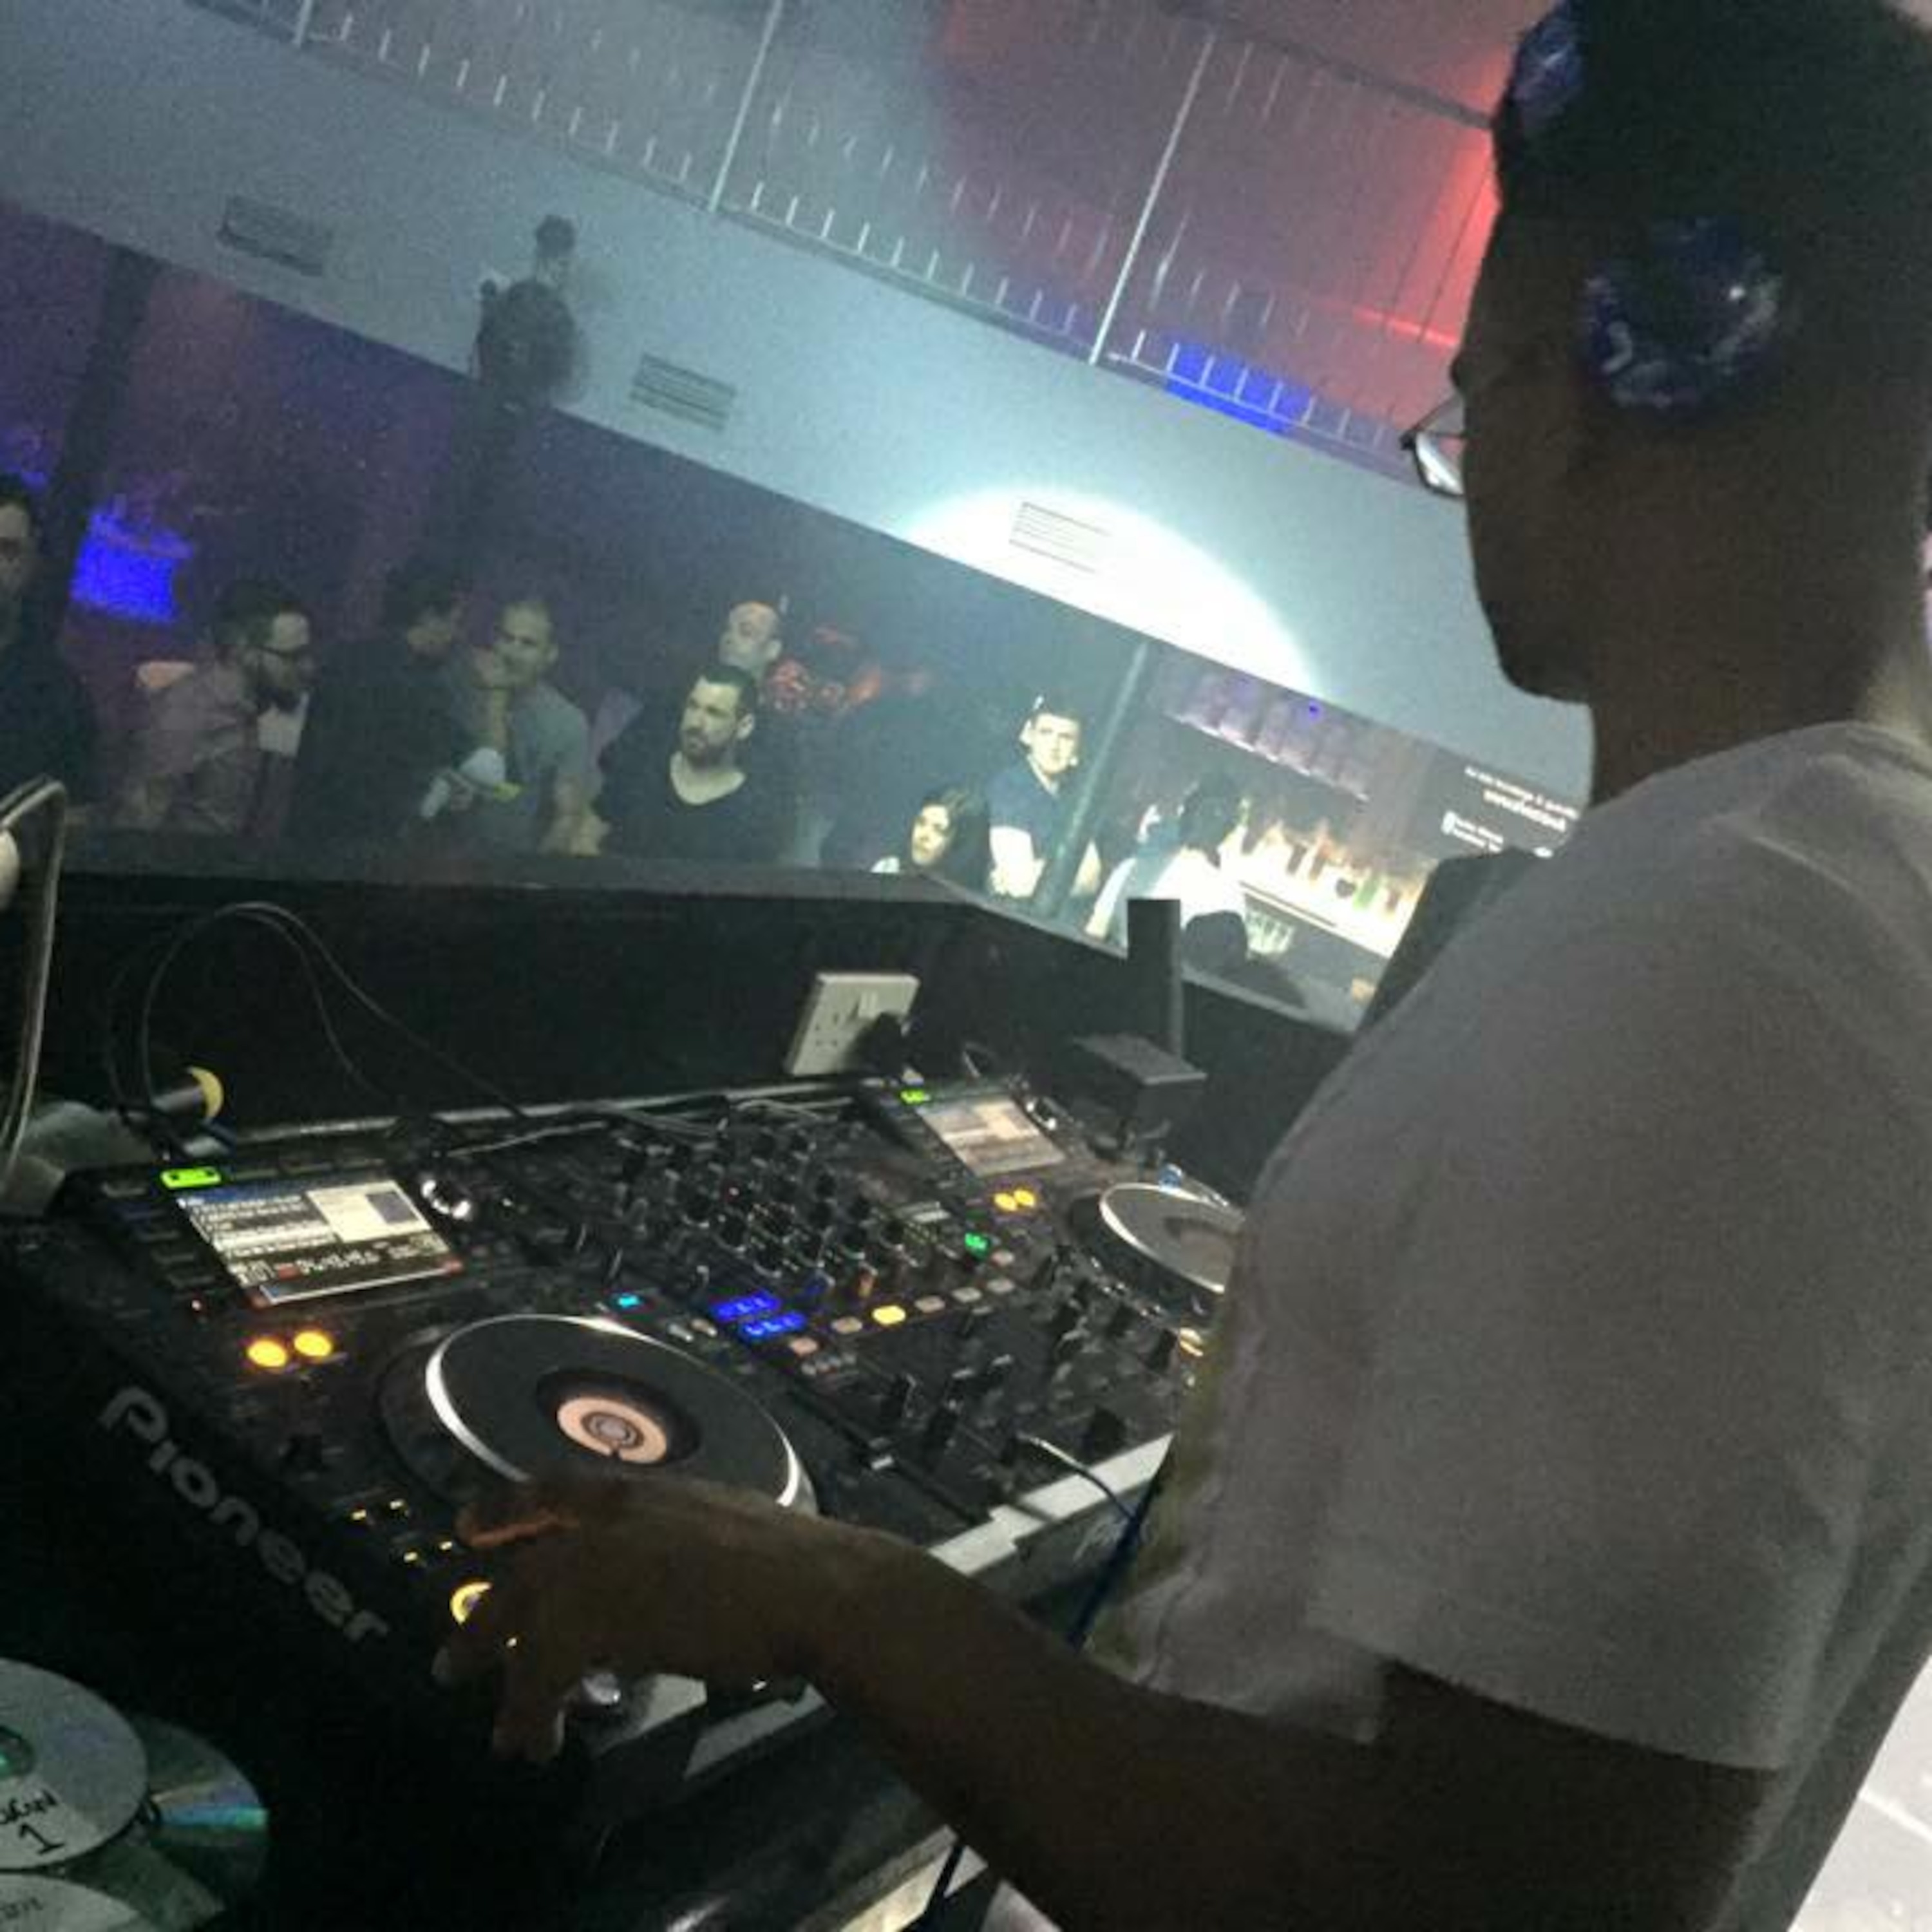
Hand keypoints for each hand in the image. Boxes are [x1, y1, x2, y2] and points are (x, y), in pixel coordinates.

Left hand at [433, 1472, 880, 1763]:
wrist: (809, 1586)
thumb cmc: (789, 1560)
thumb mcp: (722, 1526)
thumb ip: (681, 1542)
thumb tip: (673, 1573)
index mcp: (641, 1492)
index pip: (555, 1489)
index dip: (508, 1506)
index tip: (470, 1524)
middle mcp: (606, 1524)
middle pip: (523, 1570)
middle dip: (485, 1619)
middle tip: (453, 1661)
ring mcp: (595, 1567)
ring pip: (524, 1626)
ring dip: (508, 1682)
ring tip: (507, 1734)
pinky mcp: (593, 1620)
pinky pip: (539, 1673)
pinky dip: (532, 1713)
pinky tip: (537, 1742)